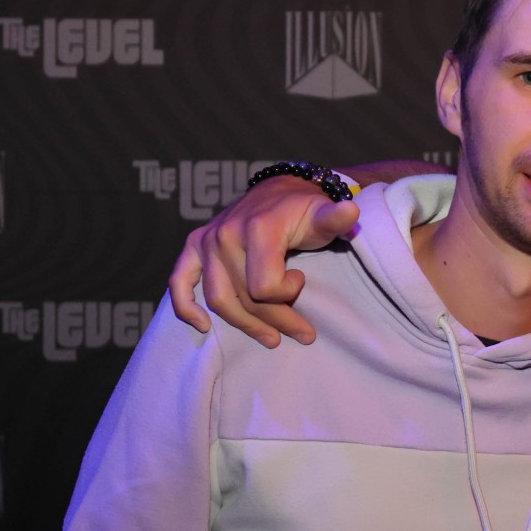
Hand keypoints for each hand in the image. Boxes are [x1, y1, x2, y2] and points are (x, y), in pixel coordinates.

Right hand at [168, 176, 359, 346]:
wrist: (280, 191)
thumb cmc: (305, 210)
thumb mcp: (323, 214)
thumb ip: (335, 218)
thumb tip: (351, 212)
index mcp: (257, 228)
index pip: (265, 287)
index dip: (288, 294)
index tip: (301, 280)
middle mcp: (226, 234)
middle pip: (245, 298)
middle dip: (277, 321)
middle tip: (304, 334)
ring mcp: (207, 241)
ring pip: (219, 300)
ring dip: (245, 325)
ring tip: (272, 339)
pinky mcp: (194, 246)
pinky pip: (180, 281)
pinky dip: (186, 306)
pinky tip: (202, 326)